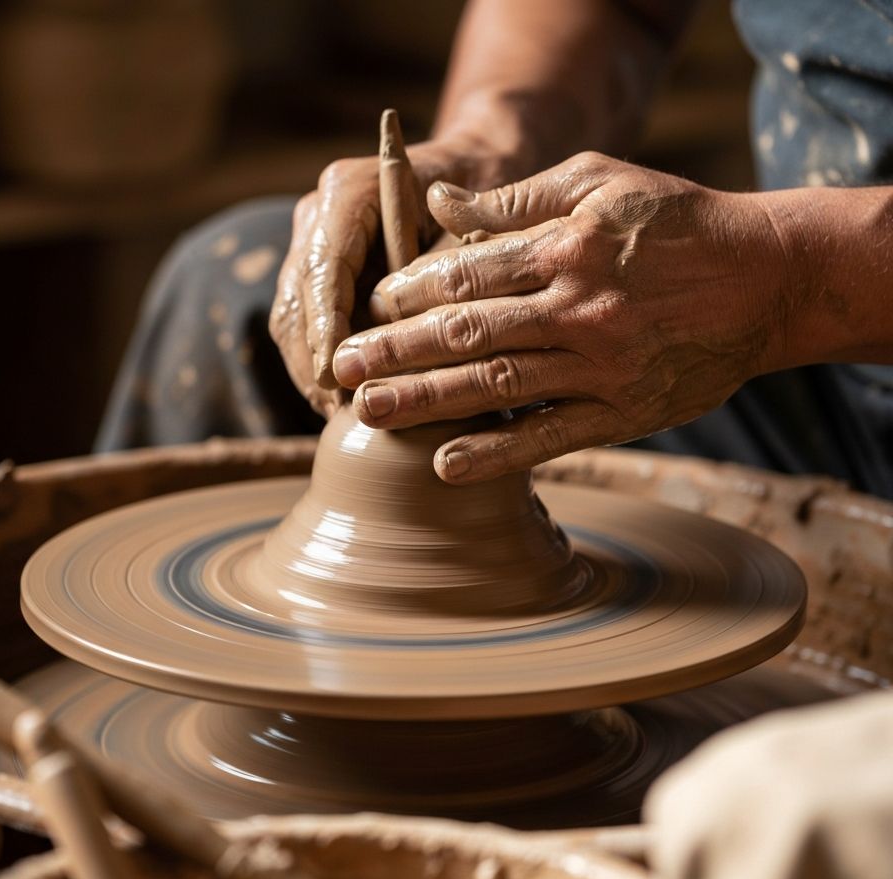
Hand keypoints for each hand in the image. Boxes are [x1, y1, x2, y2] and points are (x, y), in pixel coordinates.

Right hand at [268, 137, 517, 415]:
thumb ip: (448, 277)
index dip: (326, 326)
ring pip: (290, 320)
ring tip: (338, 415)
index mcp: (349, 190)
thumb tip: (421, 343)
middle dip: (313, 360)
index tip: (335, 377)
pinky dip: (320, 365)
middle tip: (337, 409)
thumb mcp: (481, 228)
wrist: (476, 169)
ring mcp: (311, 243)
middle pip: (297, 299)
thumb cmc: (485, 199)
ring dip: (311, 371)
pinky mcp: (316, 274)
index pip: (325, 268)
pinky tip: (343, 402)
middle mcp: (319, 213)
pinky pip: (303, 328)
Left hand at [331, 152, 796, 482]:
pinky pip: (549, 438)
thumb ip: (517, 195)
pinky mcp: (621, 413)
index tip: (370, 307)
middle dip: (397, 351)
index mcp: (565, 249)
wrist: (766, 281)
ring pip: (496, 386)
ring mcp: (599, 366)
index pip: (467, 273)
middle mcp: (576, 309)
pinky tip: (445, 466)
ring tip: (368, 413)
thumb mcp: (600, 181)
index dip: (409, 292)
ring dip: (426, 401)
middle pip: (467, 332)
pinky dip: (497, 454)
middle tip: (342, 368)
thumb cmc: (677, 224)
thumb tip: (439, 198)